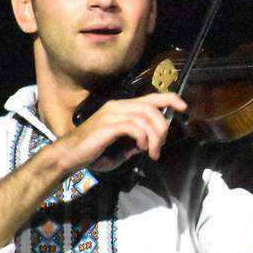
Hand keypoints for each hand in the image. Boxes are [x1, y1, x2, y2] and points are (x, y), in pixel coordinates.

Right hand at [52, 92, 186, 172]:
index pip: (150, 97)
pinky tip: (139, 148)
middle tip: (160, 147)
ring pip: (145, 118)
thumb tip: (147, 144)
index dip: (170, 99)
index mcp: (120, 108)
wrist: (68, 155)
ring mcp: (112, 114)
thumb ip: (133, 143)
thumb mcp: (119, 148)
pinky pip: (135, 127)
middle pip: (152, 107)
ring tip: (152, 152)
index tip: (184, 107)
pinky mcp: (108, 125)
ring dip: (154, 137)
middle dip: (162, 127)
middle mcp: (117, 106)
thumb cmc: (92, 152)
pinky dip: (142, 138)